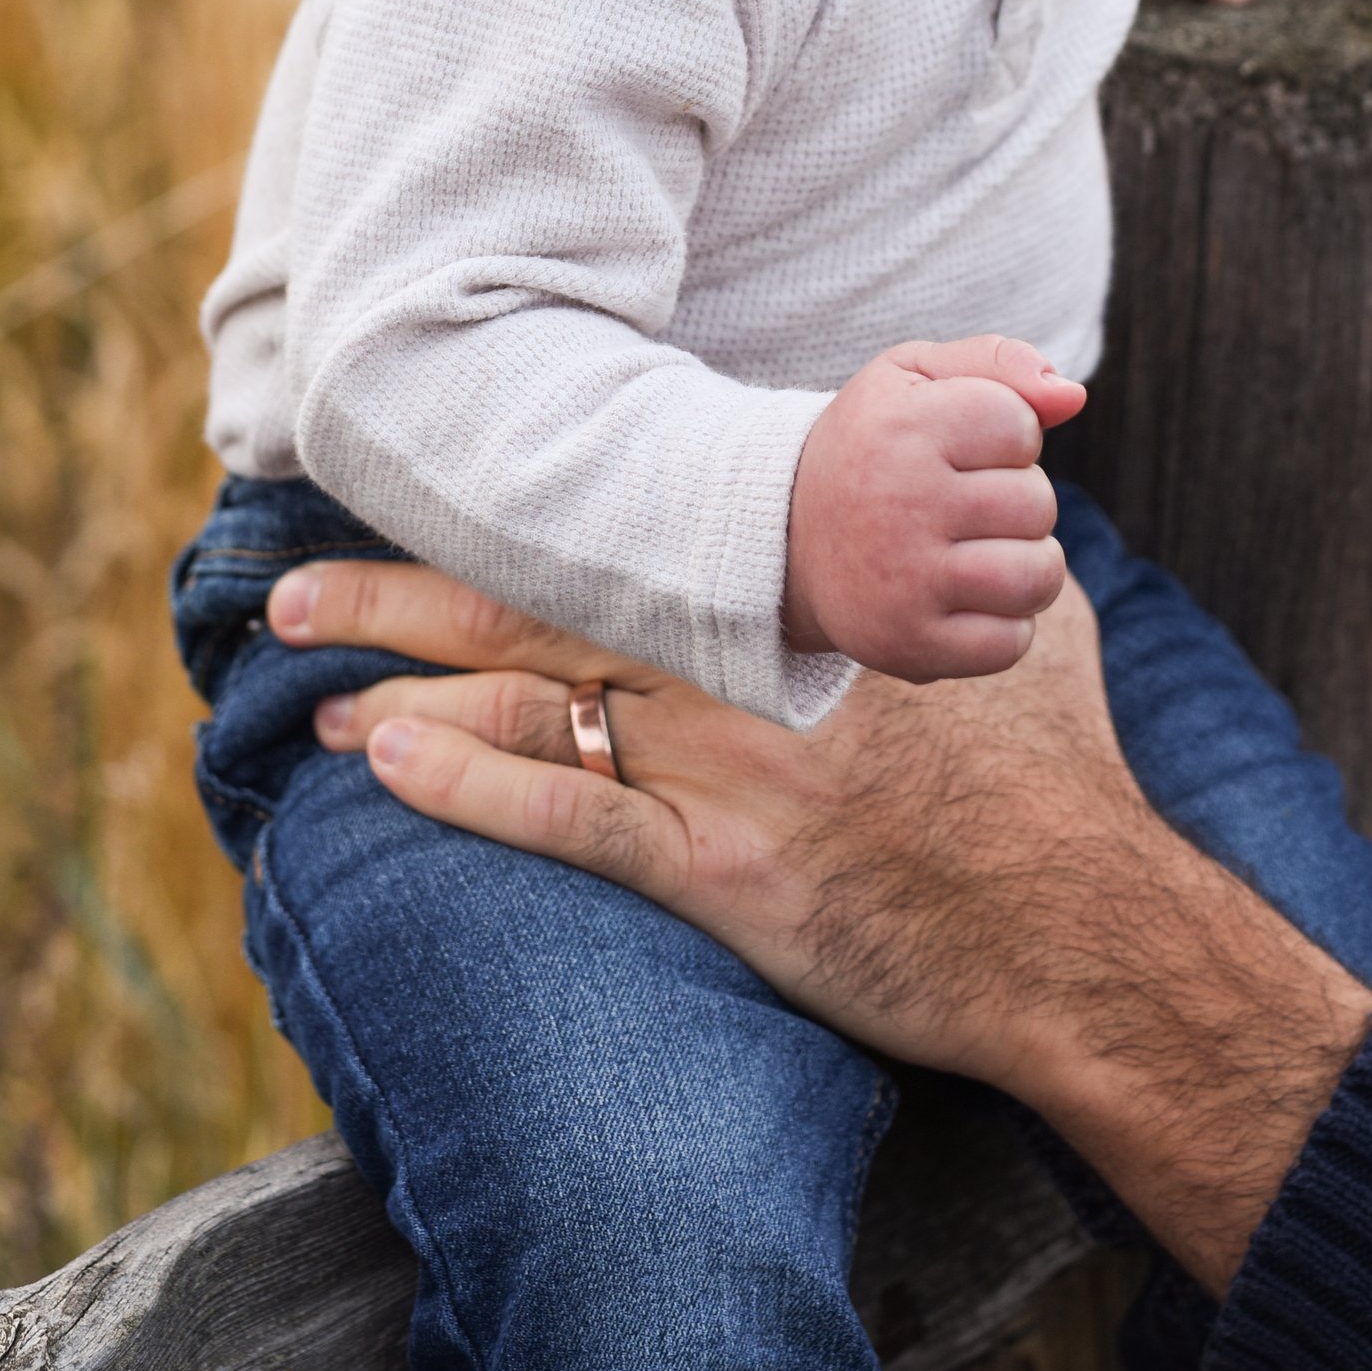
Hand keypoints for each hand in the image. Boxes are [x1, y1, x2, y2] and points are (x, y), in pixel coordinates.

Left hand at [279, 559, 1371, 1292]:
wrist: (1082, 922)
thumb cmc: (1059, 763)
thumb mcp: (1029, 605)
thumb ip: (977, 525)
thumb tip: (993, 448)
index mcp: (806, 583)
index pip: (629, 514)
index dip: (510, 497)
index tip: (415, 474)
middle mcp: (747, 658)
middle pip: (539, 601)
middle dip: (402, 588)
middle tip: (290, 579)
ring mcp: (726, 765)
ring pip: (531, 702)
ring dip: (407, 686)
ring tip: (314, 682)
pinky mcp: (721, 872)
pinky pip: (573, 818)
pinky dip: (470, 789)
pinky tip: (389, 765)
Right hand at [783, 334, 1083, 678]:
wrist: (785, 537)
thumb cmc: (874, 444)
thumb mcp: (915, 376)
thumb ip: (998, 363)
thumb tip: (1073, 396)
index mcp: (903, 427)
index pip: (1021, 425)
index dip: (1009, 433)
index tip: (962, 443)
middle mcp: (901, 504)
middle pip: (1037, 503)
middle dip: (1017, 499)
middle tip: (963, 502)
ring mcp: (905, 582)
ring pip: (1038, 576)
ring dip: (1027, 564)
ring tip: (982, 551)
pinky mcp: (908, 646)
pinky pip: (1011, 643)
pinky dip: (1005, 624)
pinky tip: (964, 598)